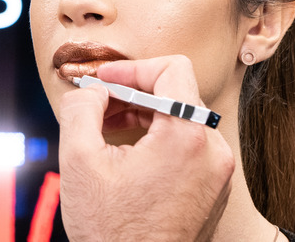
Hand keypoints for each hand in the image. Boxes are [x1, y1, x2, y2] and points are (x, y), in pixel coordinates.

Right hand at [57, 55, 234, 241]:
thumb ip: (81, 108)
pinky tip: (126, 152)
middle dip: (131, 93)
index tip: (104, 82)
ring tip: (107, 129)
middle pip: (176, 93)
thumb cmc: (111, 229)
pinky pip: (187, 144)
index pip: (171, 69)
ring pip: (181, 119)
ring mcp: (216, 172)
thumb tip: (92, 90)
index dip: (130, 69)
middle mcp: (212, 151)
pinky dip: (157, 138)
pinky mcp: (211, 187)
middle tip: (97, 106)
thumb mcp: (78, 160)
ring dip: (142, 115)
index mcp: (186, 137)